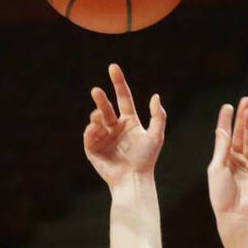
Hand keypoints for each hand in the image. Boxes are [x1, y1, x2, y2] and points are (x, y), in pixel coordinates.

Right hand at [83, 64, 165, 186]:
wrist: (133, 180)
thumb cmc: (146, 159)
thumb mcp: (156, 136)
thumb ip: (158, 116)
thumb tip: (155, 96)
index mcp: (130, 122)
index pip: (123, 97)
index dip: (118, 82)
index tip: (113, 67)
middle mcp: (115, 127)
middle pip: (107, 107)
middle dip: (101, 98)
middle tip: (96, 90)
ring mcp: (104, 137)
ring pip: (96, 120)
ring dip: (97, 116)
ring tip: (98, 117)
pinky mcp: (93, 149)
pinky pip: (89, 135)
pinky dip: (92, 130)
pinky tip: (96, 129)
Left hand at [208, 97, 247, 224]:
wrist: (235, 216)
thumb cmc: (221, 196)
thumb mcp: (217, 169)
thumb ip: (221, 149)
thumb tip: (221, 129)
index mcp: (224, 160)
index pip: (225, 136)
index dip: (226, 121)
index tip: (227, 106)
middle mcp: (237, 160)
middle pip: (240, 135)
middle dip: (243, 118)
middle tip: (246, 100)